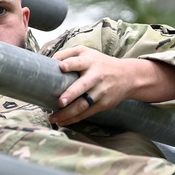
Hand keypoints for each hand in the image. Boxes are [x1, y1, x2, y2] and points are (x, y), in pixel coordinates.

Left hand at [47, 46, 174, 126]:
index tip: (62, 67)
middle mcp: (96, 76)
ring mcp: (100, 91)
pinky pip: (87, 113)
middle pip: (83, 86)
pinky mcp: (103, 104)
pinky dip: (74, 119)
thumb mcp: (87, 52)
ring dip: (68, 113)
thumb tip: (48, 61)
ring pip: (84, 104)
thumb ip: (68, 54)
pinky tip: (63, 121)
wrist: (127, 76)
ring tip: (54, 118)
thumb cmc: (100, 63)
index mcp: (90, 61)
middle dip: (72, 94)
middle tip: (60, 101)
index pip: (79, 62)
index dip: (70, 64)